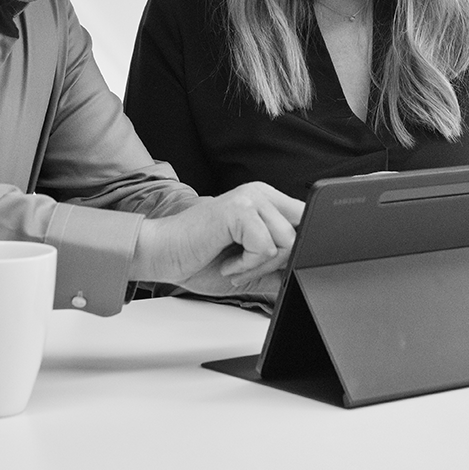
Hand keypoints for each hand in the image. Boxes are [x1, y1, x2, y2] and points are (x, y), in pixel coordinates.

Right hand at [131, 183, 302, 293]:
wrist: (162, 254)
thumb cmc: (197, 258)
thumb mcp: (249, 268)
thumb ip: (277, 268)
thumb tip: (302, 276)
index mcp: (266, 201)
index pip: (306, 221)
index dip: (297, 249)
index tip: (275, 268)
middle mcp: (260, 194)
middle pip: (301, 233)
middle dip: (278, 261)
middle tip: (247, 268)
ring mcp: (250, 198)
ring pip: (286, 243)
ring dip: (259, 266)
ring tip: (234, 265)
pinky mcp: (238, 210)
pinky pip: (266, 248)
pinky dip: (247, 265)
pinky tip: (227, 263)